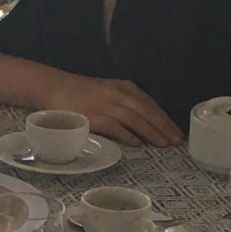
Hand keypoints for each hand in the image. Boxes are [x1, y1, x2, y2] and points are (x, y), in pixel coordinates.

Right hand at [52, 75, 181, 148]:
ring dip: (151, 132)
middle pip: (147, 111)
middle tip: (177, 141)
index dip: (165, 119)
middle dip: (163, 127)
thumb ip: (125, 106)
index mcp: (124, 88)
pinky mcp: (92, 116)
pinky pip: (114, 126)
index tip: (177, 132)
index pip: (150, 104)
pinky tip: (137, 144)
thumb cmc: (81, 93)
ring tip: (163, 145)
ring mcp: (105, 105)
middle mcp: (118, 94)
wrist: (53, 87)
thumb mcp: (108, 93)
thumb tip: (143, 127)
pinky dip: (127, 135)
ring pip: (135, 118)